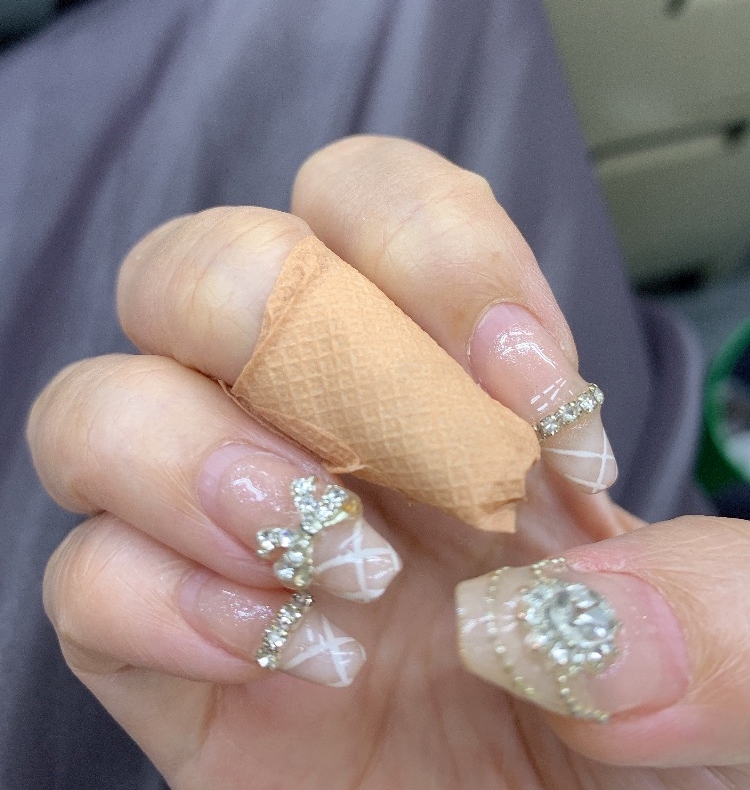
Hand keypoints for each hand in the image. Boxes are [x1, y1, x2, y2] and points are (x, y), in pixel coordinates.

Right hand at [28, 138, 749, 787]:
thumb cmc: (656, 746)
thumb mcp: (745, 668)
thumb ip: (723, 618)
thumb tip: (584, 617)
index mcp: (444, 378)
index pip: (367, 195)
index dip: (435, 253)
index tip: (528, 389)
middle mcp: (317, 432)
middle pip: (204, 266)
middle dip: (306, 341)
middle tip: (432, 472)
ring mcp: (230, 539)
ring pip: (98, 402)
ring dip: (202, 462)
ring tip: (343, 568)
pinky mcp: (170, 659)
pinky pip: (78, 577)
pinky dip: (161, 601)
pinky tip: (289, 660)